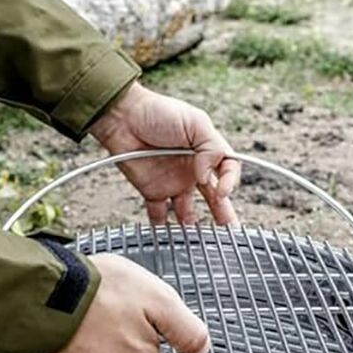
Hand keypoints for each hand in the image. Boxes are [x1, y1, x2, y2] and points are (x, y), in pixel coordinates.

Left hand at [89, 82, 241, 226]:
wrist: (122, 117)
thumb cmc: (158, 112)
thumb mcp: (195, 122)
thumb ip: (211, 147)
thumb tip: (209, 176)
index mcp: (207, 151)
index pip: (228, 171)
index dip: (230, 182)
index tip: (222, 191)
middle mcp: (192, 170)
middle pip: (214, 198)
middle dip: (223, 215)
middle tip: (229, 232)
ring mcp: (173, 182)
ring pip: (189, 211)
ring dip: (195, 226)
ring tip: (199, 240)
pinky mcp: (152, 191)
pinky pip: (160, 214)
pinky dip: (164, 228)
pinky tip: (170, 238)